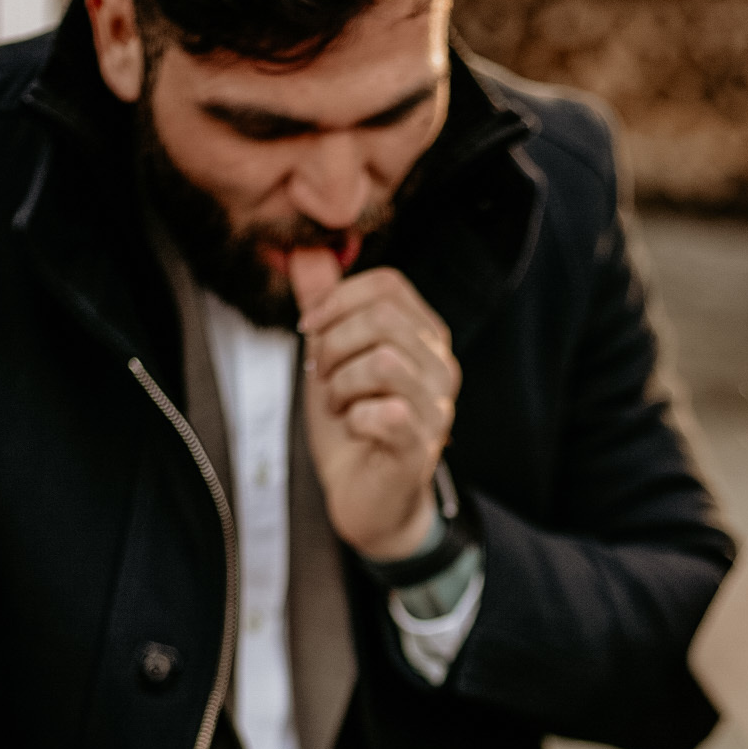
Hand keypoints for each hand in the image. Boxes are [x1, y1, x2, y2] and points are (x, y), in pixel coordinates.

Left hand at [289, 248, 457, 560]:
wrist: (365, 497)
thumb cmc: (354, 426)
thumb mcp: (331, 358)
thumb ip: (324, 307)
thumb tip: (306, 251)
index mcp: (424, 336)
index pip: (389, 286)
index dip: (337, 299)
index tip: (308, 329)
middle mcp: (441, 366)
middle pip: (383, 319)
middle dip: (333, 343)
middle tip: (320, 374)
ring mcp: (437, 407)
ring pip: (384, 360)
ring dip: (341, 383)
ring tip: (337, 403)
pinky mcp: (422, 446)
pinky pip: (386, 412)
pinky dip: (354, 418)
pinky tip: (354, 428)